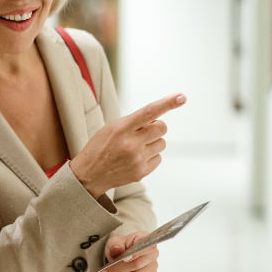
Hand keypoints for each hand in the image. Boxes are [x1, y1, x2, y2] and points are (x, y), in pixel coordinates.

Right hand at [70, 93, 185, 197]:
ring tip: (135, 148)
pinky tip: (135, 159)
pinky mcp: (141, 171)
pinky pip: (158, 158)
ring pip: (162, 143)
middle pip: (162, 128)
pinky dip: (150, 157)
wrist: (89, 174)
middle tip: (144, 132)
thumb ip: (134, 122)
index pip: (149, 112)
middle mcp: (131, 143)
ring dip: (152, 143)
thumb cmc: (101, 147)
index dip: (167, 103)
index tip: (181, 97)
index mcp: (121, 128)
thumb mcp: (111, 128)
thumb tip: (158, 120)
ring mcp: (137, 158)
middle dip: (156, 128)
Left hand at [97, 231, 158, 271]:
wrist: (125, 254)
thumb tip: (117, 249)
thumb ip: (115, 244)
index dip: (134, 255)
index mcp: (145, 240)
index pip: (143, 248)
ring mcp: (153, 269)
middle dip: (116, 271)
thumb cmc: (122, 246)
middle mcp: (152, 255)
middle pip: (136, 266)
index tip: (123, 259)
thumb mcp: (115, 241)